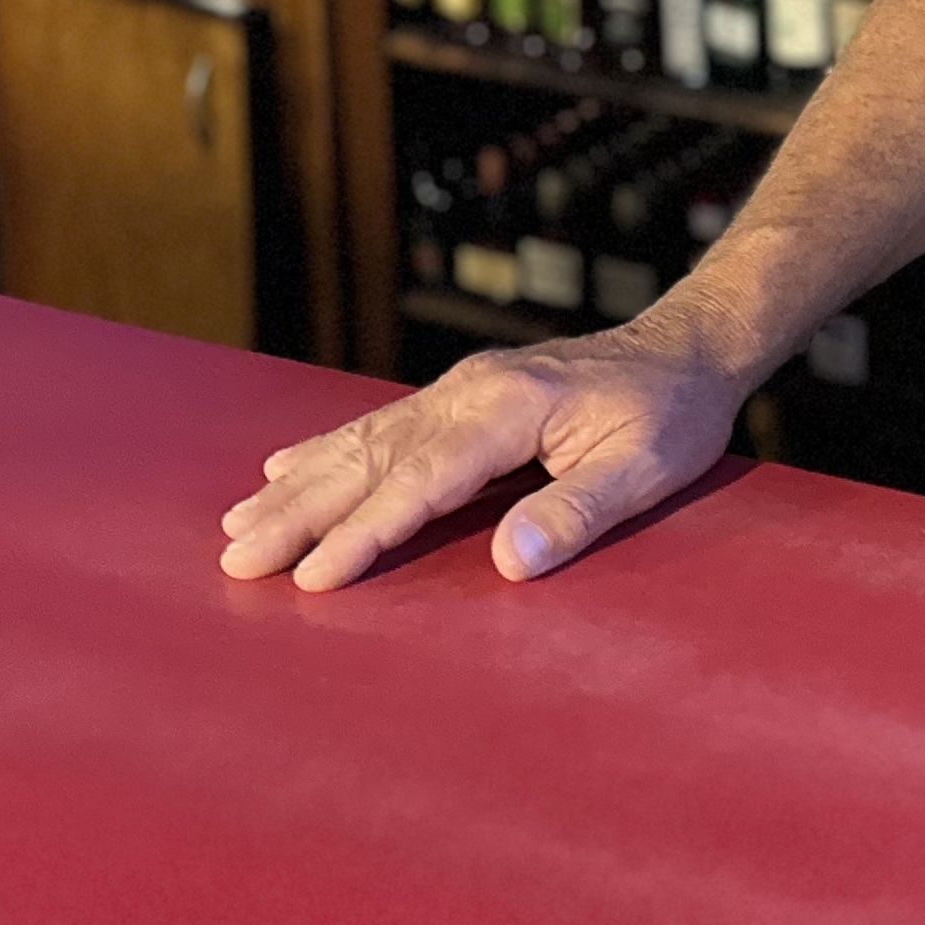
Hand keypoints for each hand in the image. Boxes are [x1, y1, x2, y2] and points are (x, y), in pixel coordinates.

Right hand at [218, 295, 750, 591]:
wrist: (688, 346)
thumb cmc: (674, 411)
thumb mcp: (648, 466)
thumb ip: (578, 511)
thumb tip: (508, 560)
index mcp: (507, 409)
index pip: (421, 482)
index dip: (365, 532)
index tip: (310, 577)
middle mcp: (468, 392)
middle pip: (370, 461)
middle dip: (300, 514)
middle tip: (236, 562)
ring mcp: (460, 390)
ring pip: (362, 443)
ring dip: (298, 486)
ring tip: (236, 527)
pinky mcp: (462, 395)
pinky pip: (379, 426)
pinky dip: (324, 450)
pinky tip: (283, 467)